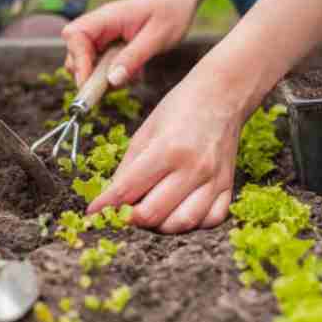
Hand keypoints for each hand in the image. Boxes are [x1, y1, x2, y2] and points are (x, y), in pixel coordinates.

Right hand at [62, 0, 196, 87]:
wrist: (175, 4)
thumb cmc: (169, 14)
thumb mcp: (157, 37)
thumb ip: (134, 57)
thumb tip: (111, 81)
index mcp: (106, 17)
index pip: (74, 35)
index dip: (78, 60)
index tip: (89, 82)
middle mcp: (98, 27)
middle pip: (74, 55)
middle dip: (90, 75)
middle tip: (116, 84)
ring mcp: (101, 39)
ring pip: (86, 67)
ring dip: (105, 79)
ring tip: (133, 75)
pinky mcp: (107, 50)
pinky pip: (100, 70)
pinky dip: (114, 78)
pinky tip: (135, 71)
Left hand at [87, 70, 245, 232]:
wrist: (222, 95)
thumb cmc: (181, 108)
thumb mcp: (145, 131)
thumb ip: (127, 167)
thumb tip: (111, 197)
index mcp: (167, 150)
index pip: (128, 190)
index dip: (105, 205)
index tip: (93, 213)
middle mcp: (193, 168)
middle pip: (153, 214)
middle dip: (129, 219)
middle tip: (120, 212)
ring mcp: (214, 180)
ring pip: (182, 224)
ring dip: (159, 226)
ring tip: (148, 214)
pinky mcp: (228, 186)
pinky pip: (211, 221)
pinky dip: (191, 224)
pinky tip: (178, 212)